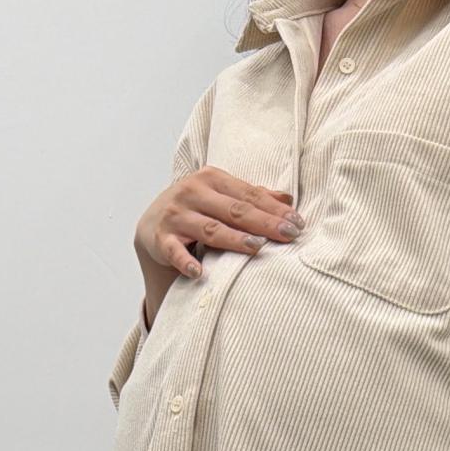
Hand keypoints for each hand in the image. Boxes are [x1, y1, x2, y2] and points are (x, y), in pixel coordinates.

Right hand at [136, 165, 302, 283]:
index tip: (297, 223)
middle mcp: (192, 192)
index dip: (274, 209)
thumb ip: (251, 197)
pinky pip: (175, 251)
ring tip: (256, 247)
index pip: (248, 195)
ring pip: (210, 229)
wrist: (152, 224)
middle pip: (234, 210)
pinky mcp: (161, 238)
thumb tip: (288, 198)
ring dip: (233, 239)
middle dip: (263, 222)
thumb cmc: (196, 210)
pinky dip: (185, 261)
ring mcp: (176, 215)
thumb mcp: (221, 197)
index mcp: (211, 178)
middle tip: (288, 234)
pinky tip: (199, 272)